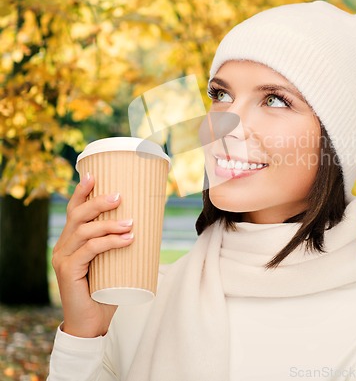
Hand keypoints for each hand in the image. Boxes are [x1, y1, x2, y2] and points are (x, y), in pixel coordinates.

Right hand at [52, 172, 133, 337]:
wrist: (93, 321)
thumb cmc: (106, 288)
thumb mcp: (114, 260)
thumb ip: (122, 242)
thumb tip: (151, 223)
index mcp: (72, 239)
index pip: (74, 210)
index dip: (81, 192)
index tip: (93, 175)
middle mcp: (64, 245)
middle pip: (77, 215)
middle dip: (98, 202)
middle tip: (120, 196)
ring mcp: (63, 258)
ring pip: (84, 231)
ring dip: (109, 224)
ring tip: (131, 223)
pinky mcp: (68, 271)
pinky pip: (89, 250)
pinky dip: (109, 242)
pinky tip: (126, 239)